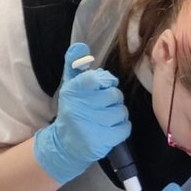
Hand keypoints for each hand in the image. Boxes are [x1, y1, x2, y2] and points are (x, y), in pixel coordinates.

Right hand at [33, 43, 130, 183]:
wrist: (66, 144)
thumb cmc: (72, 110)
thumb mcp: (69, 86)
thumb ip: (74, 64)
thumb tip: (81, 46)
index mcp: (74, 91)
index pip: (97, 79)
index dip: (107, 81)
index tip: (105, 85)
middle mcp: (81, 107)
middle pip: (115, 95)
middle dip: (113, 99)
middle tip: (105, 104)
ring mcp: (92, 125)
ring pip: (121, 112)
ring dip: (118, 114)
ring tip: (107, 117)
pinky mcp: (102, 141)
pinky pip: (125, 128)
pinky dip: (122, 127)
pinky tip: (112, 128)